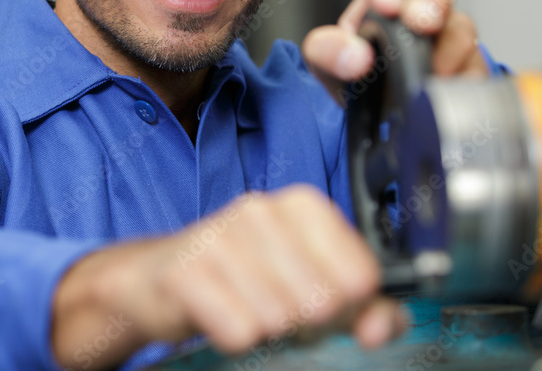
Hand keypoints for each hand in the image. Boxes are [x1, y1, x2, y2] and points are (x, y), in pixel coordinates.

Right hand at [51, 185, 408, 369]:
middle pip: (324, 301)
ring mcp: (221, 236)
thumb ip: (361, 306)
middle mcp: (261, 210)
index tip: (321, 297)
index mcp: (301, 205)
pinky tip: (220, 315)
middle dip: (305, 322)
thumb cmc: (242, 278)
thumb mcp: (309, 284)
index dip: (347, 304)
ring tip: (245, 307)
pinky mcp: (187, 271)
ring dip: (266, 329)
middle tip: (276, 306)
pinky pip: (240, 331)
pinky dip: (234, 337)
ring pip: (282, 318)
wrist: (157, 280)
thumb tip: (383, 324)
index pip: (361, 275)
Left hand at [301, 0, 487, 100]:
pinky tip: (446, 92)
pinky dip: (463, 80)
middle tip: (423, 25)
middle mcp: (420, 12)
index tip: (387, 3)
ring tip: (428, 74)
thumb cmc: (352, 71)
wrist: (373, 112)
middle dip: (432, 3)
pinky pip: (477, 69)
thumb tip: (355, 57)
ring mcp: (448, 39)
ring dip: (448, 51)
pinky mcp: (467, 69)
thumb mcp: (325, 60)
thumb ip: (328, 52)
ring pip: (462, 29)